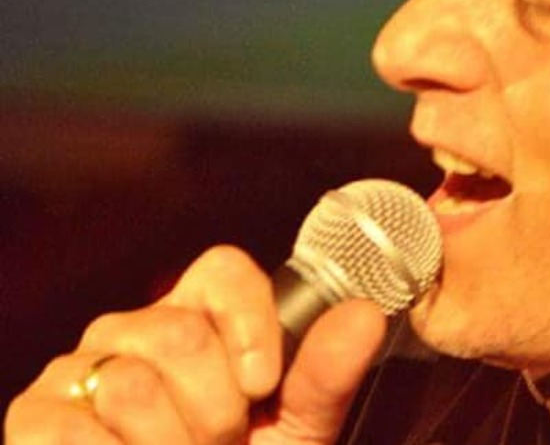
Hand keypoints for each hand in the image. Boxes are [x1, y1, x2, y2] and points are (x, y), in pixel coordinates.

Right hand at [4, 245, 387, 444]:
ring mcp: (80, 370)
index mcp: (200, 317)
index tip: (263, 384)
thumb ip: (324, 376)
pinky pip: (77, 432)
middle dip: (215, 410)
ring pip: (133, 385)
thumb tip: (366, 315)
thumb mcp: (294, 433)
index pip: (223, 270)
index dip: (250, 322)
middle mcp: (136, 328)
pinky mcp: (34, 417)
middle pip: (182, 332)